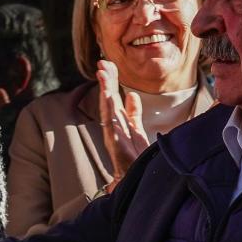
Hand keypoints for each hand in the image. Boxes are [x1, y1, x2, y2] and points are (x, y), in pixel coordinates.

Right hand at [96, 60, 148, 175]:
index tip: (108, 65)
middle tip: (102, 62)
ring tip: (102, 73)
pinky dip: (109, 109)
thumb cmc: (136, 157)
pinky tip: (108, 95)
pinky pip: (111, 123)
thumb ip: (133, 113)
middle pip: (107, 100)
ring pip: (107, 108)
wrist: (140, 179)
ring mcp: (112, 135)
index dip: (110, 81)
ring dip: (104, 90)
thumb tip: (132, 95)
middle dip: (105, 81)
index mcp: (117, 122)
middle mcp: (112, 127)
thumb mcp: (136, 130)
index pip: (112, 98)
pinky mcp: (115, 144)